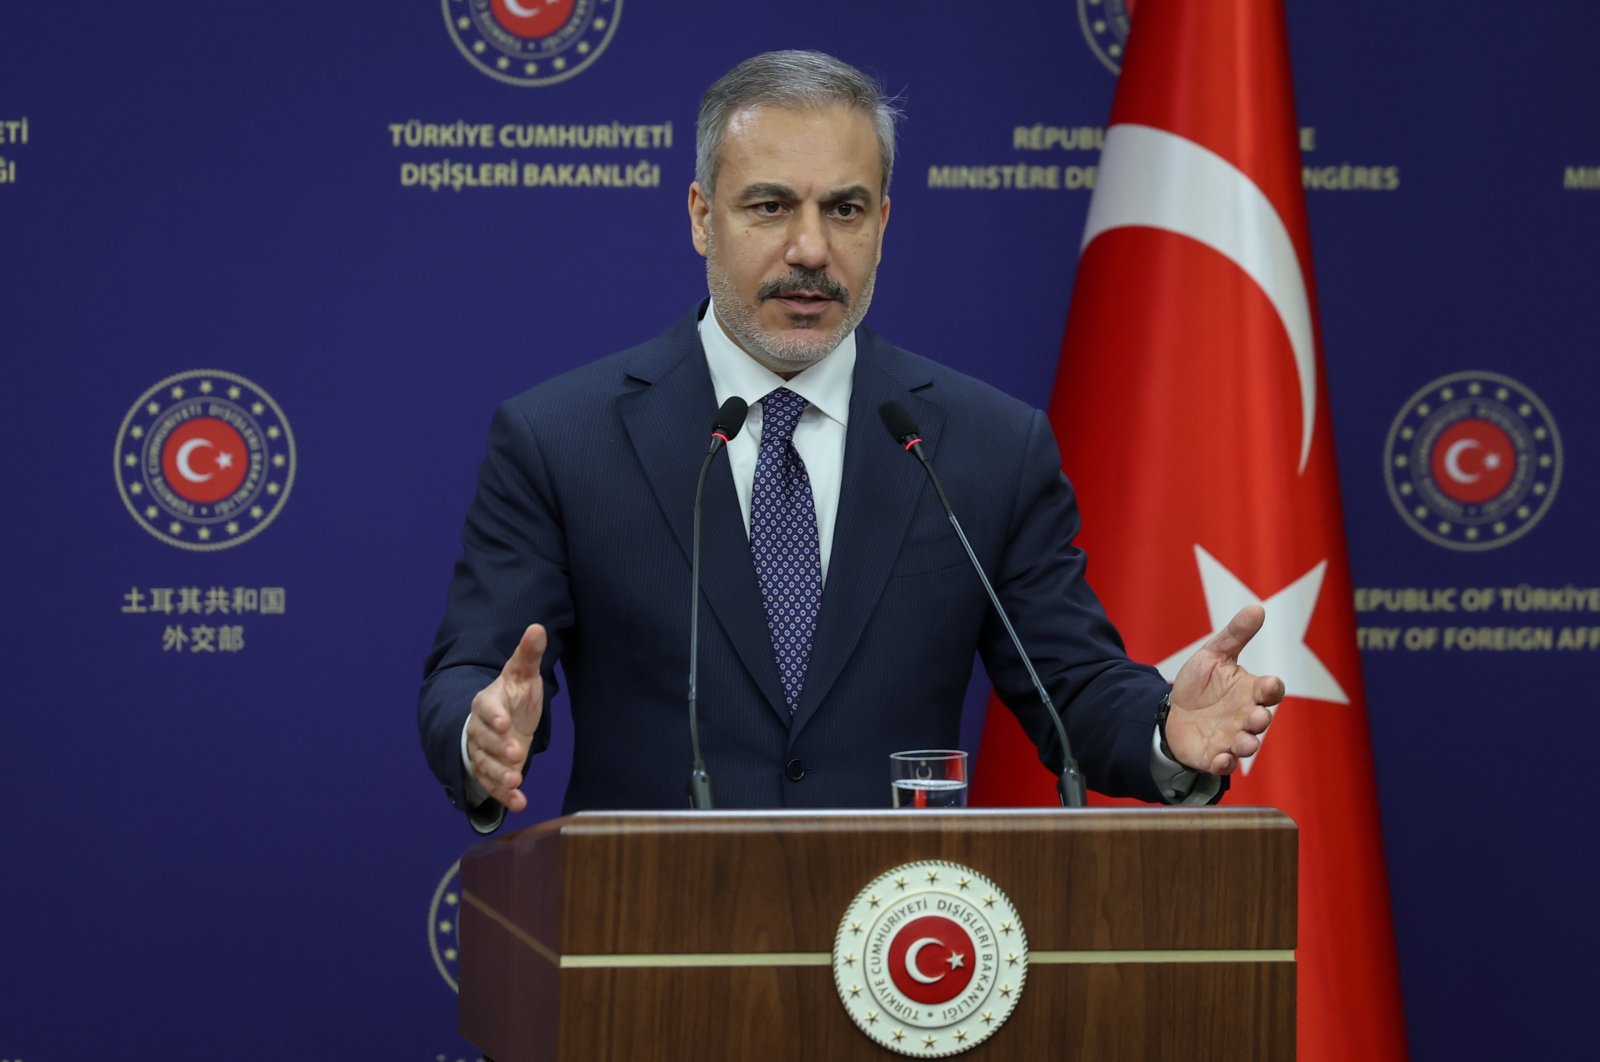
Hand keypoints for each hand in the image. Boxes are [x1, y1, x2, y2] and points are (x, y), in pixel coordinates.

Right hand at [465, 623, 546, 813]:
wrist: (504, 720)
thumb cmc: (514, 695)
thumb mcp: (522, 674)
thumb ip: (528, 655)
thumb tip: (537, 627)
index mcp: (487, 703)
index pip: (486, 709)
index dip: (494, 716)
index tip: (504, 723)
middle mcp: (480, 730)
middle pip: (483, 741)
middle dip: (498, 749)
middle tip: (516, 755)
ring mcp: (483, 753)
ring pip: (485, 765)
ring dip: (500, 775)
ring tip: (517, 780)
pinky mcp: (490, 772)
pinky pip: (493, 785)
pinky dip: (504, 795)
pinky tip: (519, 803)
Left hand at [1165, 605, 1285, 774]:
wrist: (1172, 711)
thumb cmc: (1200, 684)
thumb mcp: (1214, 654)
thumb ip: (1235, 634)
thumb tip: (1257, 607)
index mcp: (1250, 691)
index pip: (1270, 690)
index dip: (1272, 688)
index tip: (1269, 684)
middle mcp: (1245, 716)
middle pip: (1261, 720)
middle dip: (1260, 719)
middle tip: (1256, 717)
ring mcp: (1231, 738)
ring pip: (1247, 745)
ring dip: (1247, 744)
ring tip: (1244, 743)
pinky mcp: (1213, 756)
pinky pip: (1223, 764)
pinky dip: (1224, 763)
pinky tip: (1221, 759)